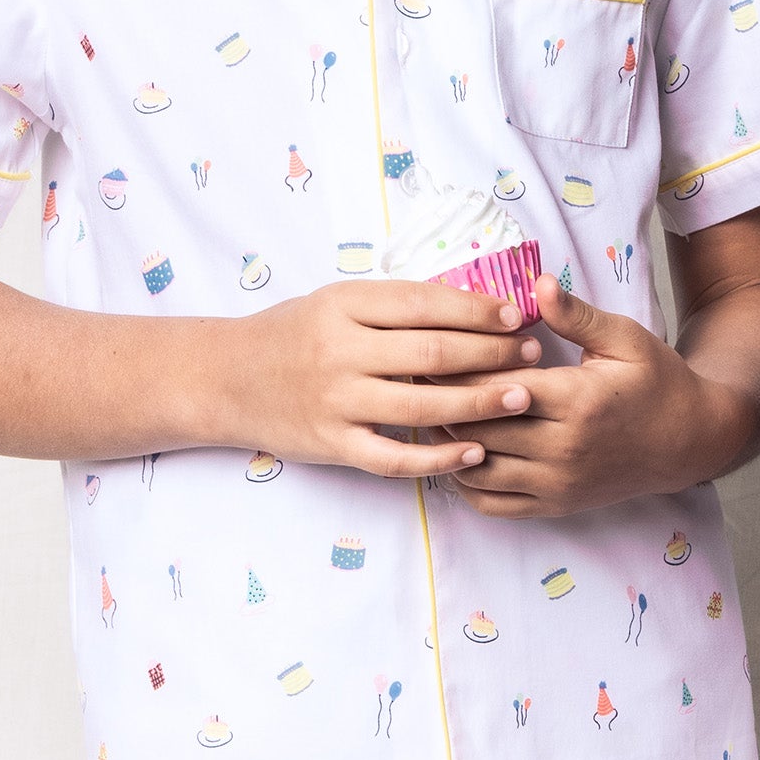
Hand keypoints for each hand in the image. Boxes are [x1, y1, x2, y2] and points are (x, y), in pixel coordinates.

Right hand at [223, 281, 539, 476]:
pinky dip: (438, 458)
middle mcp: (339, 351)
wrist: (226, 378)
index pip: (424, 304)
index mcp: (343, 305)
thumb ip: (393, 306)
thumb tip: (471, 304)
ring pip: (421, 406)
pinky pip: (393, 458)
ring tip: (523, 399)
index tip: (517, 315)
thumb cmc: (293, 334)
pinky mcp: (332, 444)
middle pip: (432, 354)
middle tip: (533, 356)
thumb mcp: (336, 302)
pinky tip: (474, 452)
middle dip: (492, 355)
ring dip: (479, 404)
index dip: (478, 310)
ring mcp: (335, 401)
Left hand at [433, 279, 755, 516]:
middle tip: (413, 379)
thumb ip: (576, 315)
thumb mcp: (624, 338)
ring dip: (447, 445)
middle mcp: (563, 449)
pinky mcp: (555, 505)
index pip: (494, 388)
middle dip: (441, 404)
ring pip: (477, 471)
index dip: (455, 370)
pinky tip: (458, 453)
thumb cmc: (656, 382)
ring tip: (429, 413)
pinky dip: (465, 483)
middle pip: (478, 430)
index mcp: (577, 402)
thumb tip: (538, 282)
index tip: (428, 351)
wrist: (689, 441)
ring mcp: (557, 484)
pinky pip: (493, 504)